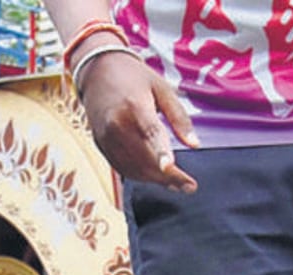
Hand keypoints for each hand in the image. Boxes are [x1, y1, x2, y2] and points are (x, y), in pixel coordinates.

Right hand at [76, 51, 198, 192]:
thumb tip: (195, 145)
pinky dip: (139, 175)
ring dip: (155, 180)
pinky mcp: (101, 145)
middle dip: (168, 176)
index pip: (150, 133)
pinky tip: (155, 177)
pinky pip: (121, 167)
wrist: (97, 70)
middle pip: (144, 158)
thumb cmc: (134, 77)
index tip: (172, 168)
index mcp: (134, 106)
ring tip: (176, 184)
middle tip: (189, 187)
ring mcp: (106, 138)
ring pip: (132, 168)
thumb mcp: (162, 88)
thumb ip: (179, 117)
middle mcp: (116, 125)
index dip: (161, 153)